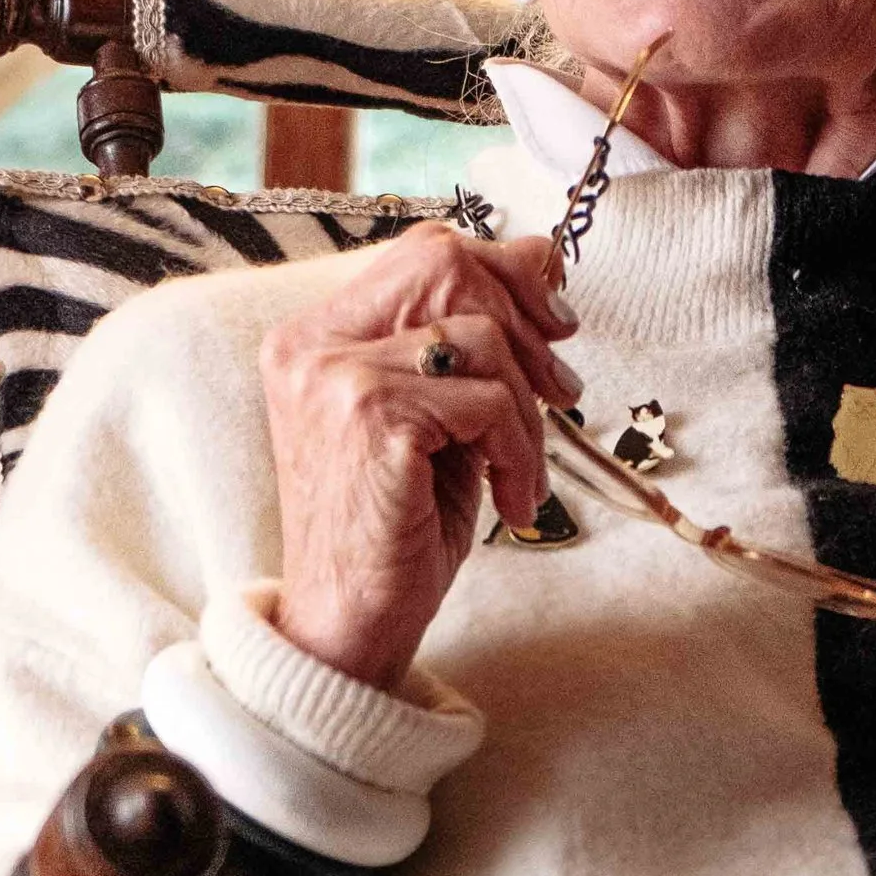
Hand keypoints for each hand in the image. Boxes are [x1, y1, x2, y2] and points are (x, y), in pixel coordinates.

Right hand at [258, 227, 580, 693]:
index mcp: (316, 335)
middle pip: (448, 264)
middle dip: (527, 322)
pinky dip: (521, 452)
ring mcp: (336, 377)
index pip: (422, 250)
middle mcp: (313, 345)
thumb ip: (470, 339)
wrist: (349, 624)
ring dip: (528, 412)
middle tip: (562, 392)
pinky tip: (512, 500)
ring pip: (481, 338)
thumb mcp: (441, 416)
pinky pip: (489, 402)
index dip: (503, 269)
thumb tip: (541, 254)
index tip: (554, 322)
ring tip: (522, 472)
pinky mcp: (372, 419)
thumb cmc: (398, 525)